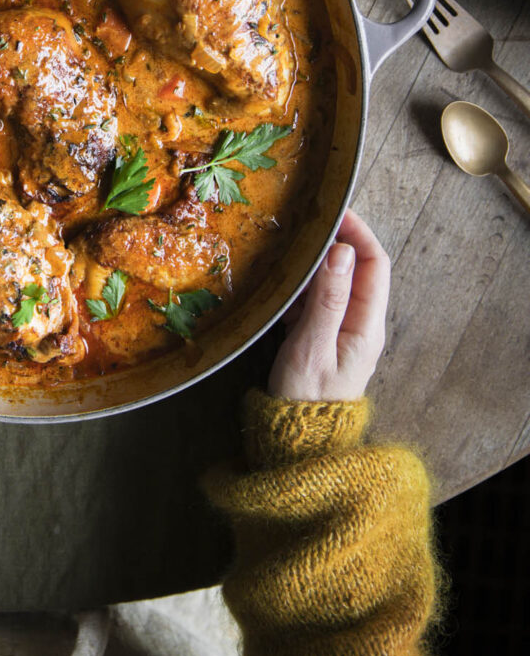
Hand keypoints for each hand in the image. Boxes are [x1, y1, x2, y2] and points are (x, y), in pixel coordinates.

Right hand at [267, 208, 389, 401]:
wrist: (298, 443)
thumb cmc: (305, 398)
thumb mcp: (312, 345)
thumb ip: (328, 298)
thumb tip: (341, 251)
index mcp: (367, 324)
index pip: (374, 263)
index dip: (357, 232)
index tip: (332, 212)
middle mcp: (361, 323)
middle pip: (357, 268)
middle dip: (336, 241)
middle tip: (305, 222)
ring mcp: (342, 330)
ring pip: (335, 281)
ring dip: (316, 262)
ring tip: (288, 245)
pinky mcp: (323, 338)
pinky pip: (317, 299)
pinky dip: (302, 284)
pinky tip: (281, 281)